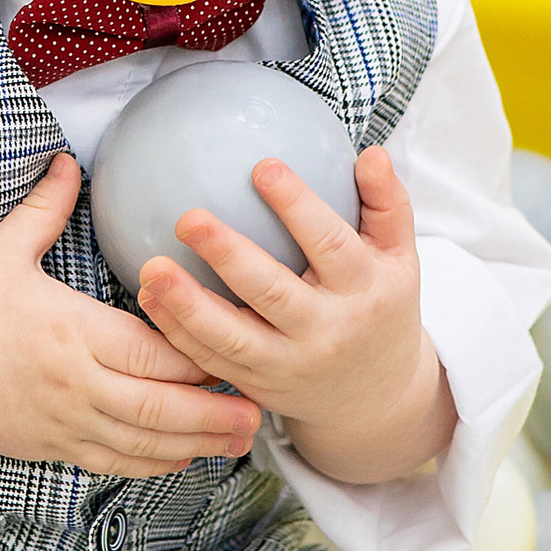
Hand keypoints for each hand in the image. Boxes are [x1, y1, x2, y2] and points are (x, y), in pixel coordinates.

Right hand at [0, 157, 260, 479]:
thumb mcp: (0, 251)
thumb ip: (44, 208)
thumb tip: (69, 158)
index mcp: (68, 329)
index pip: (147, 348)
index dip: (196, 352)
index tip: (237, 345)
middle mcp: (73, 382)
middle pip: (157, 402)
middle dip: (213, 409)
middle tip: (260, 408)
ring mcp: (65, 420)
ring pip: (142, 440)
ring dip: (196, 442)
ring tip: (241, 439)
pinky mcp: (54, 446)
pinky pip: (114, 462)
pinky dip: (154, 462)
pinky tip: (186, 456)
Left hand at [137, 144, 454, 488]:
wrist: (375, 396)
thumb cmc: (381, 308)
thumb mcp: (400, 259)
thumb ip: (388, 204)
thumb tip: (372, 154)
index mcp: (364, 291)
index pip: (331, 244)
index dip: (298, 206)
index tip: (262, 167)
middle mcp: (326, 332)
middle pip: (273, 293)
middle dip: (228, 256)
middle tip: (188, 218)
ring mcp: (289, 365)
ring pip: (232, 338)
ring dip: (187, 304)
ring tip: (153, 267)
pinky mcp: (258, 386)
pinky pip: (212, 360)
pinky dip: (177, 333)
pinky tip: (149, 298)